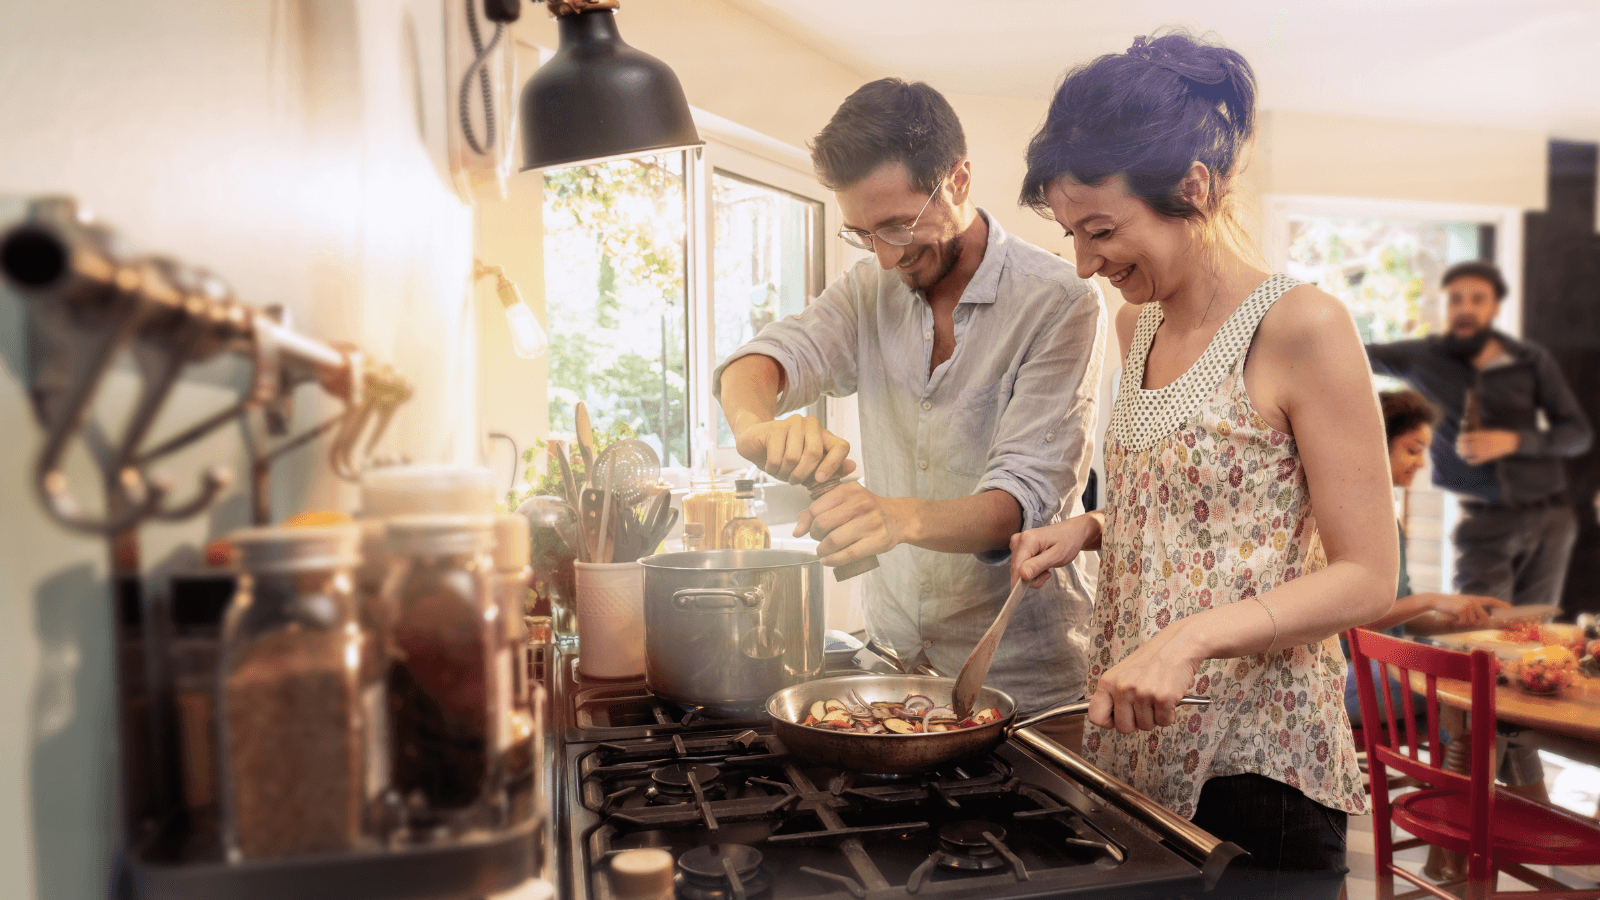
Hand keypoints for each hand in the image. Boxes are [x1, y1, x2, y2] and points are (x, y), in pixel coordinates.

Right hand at [733, 414, 854, 484]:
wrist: (756, 444)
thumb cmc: (786, 457)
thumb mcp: (810, 469)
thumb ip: (831, 469)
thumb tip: (853, 466)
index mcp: (825, 435)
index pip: (841, 447)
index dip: (833, 465)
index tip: (819, 480)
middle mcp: (812, 425)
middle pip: (815, 453)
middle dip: (802, 474)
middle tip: (793, 481)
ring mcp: (794, 423)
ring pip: (794, 458)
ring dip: (785, 473)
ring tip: (781, 472)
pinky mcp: (775, 427)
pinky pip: (777, 457)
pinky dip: (773, 469)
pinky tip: (770, 466)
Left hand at [795, 481, 902, 566]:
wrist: (898, 518)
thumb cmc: (866, 510)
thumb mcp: (844, 501)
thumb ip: (817, 511)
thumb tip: (797, 531)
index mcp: (850, 490)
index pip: (816, 508)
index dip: (810, 522)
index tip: (814, 527)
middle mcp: (861, 503)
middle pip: (823, 524)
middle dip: (815, 536)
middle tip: (818, 539)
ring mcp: (871, 522)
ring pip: (834, 540)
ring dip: (822, 550)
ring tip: (823, 551)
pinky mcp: (878, 541)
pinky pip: (848, 554)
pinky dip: (833, 560)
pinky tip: (829, 560)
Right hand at [1010, 516, 1094, 587]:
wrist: (1072, 532)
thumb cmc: (1068, 542)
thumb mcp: (1057, 556)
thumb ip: (1039, 565)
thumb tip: (1022, 575)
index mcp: (1028, 540)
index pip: (1017, 566)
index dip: (1018, 583)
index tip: (1019, 596)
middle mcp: (1018, 540)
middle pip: (1017, 569)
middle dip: (1031, 578)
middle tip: (1047, 574)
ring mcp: (1017, 543)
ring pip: (1018, 570)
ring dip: (1033, 575)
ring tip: (1047, 567)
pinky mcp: (1019, 548)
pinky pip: (1021, 566)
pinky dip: (1032, 571)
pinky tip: (1042, 564)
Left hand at [1087, 623, 1203, 733]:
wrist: (1177, 646)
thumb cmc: (1151, 660)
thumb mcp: (1122, 673)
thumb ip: (1113, 694)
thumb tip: (1106, 717)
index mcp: (1108, 682)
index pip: (1096, 716)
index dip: (1109, 722)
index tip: (1119, 718)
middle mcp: (1122, 688)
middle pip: (1123, 728)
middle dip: (1136, 723)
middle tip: (1144, 707)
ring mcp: (1142, 694)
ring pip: (1146, 726)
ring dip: (1154, 716)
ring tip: (1156, 696)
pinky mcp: (1162, 698)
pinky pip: (1164, 721)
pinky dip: (1168, 714)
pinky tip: (1168, 697)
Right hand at [1431, 594, 1510, 626]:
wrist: (1436, 600)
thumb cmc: (1448, 604)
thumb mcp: (1461, 603)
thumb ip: (1471, 609)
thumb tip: (1479, 620)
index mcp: (1474, 598)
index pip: (1490, 600)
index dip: (1501, 603)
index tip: (1510, 607)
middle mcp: (1473, 601)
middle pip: (1484, 617)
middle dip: (1478, 622)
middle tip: (1465, 621)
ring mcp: (1468, 605)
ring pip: (1473, 621)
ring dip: (1464, 622)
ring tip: (1455, 616)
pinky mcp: (1462, 609)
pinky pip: (1465, 622)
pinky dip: (1458, 623)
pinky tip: (1453, 618)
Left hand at [1456, 429, 1518, 464]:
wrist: (1510, 442)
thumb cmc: (1499, 435)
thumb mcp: (1486, 431)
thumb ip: (1477, 433)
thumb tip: (1467, 433)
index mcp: (1480, 435)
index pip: (1463, 437)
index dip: (1459, 438)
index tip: (1458, 439)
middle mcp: (1479, 443)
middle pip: (1463, 445)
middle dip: (1458, 446)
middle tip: (1457, 447)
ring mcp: (1482, 451)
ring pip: (1466, 453)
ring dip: (1461, 453)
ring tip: (1460, 453)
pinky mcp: (1485, 458)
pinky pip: (1473, 461)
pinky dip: (1469, 461)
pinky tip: (1468, 459)